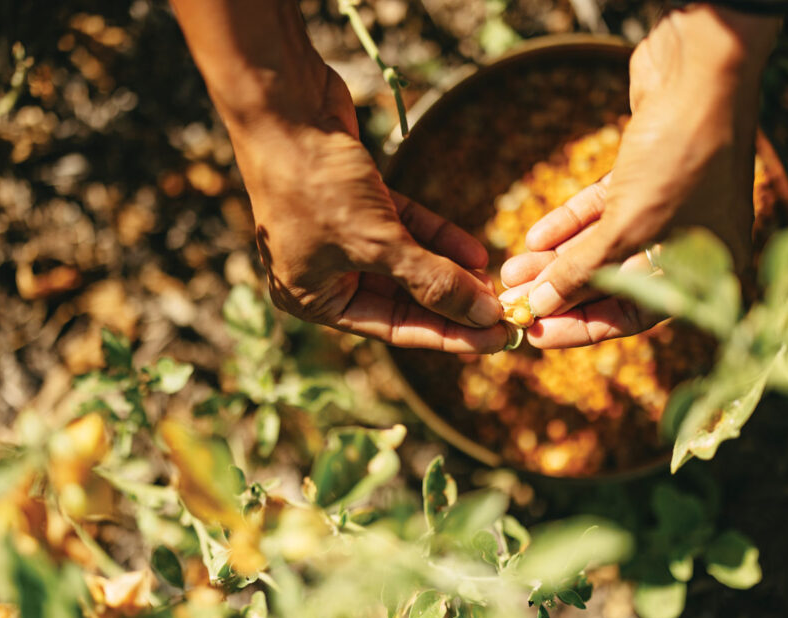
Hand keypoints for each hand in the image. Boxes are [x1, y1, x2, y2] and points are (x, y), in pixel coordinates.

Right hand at [170, 0, 507, 352]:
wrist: (285, 106)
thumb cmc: (316, 183)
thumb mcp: (379, 241)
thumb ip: (432, 281)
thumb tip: (484, 316)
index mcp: (312, 299)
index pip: (392, 328)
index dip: (446, 335)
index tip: (494, 340)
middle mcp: (324, 273)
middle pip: (402, 299)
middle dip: (451, 303)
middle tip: (502, 313)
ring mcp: (340, 237)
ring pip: (406, 263)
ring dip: (450, 272)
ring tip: (493, 282)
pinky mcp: (359, 202)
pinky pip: (406, 230)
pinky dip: (437, 238)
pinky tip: (475, 251)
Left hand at [500, 4, 779, 348]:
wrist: (700, 71)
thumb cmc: (679, 156)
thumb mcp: (627, 225)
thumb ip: (582, 270)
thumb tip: (541, 306)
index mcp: (706, 271)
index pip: (634, 315)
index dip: (581, 327)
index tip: (535, 334)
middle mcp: (689, 243)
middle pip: (614, 282)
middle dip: (560, 291)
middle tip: (514, 301)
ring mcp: (669, 207)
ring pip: (602, 245)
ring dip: (555, 259)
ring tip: (511, 271)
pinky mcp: (646, 174)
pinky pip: (601, 210)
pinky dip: (569, 223)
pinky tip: (533, 238)